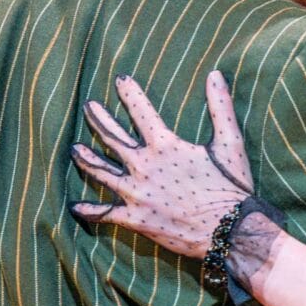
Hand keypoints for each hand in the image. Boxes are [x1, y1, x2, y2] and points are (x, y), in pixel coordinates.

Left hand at [70, 73, 253, 257]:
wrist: (229, 231)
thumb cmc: (231, 188)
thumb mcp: (229, 143)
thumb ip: (220, 107)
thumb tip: (216, 74)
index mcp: (165, 146)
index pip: (141, 112)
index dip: (130, 94)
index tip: (120, 80)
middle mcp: (143, 166)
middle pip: (112, 138)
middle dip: (98, 120)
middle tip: (88, 107)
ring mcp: (135, 193)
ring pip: (100, 172)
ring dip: (85, 159)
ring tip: (74, 149)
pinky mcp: (134, 219)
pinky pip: (104, 213)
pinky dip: (88, 210)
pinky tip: (74, 206)